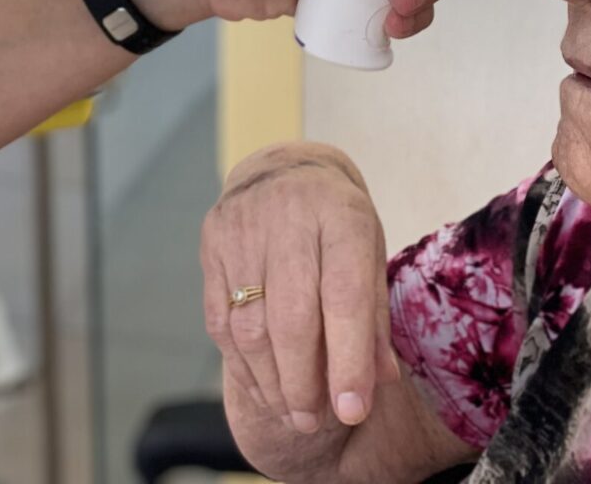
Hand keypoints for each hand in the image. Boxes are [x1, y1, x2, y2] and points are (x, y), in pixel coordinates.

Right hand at [203, 143, 390, 433]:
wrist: (284, 168)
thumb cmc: (337, 221)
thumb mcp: (369, 252)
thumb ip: (373, 314)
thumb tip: (379, 382)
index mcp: (340, 216)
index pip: (344, 297)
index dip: (348, 360)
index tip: (352, 411)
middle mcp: (286, 218)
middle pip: (291, 317)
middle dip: (302, 382)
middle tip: (313, 421)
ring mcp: (241, 230)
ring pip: (250, 325)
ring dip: (270, 382)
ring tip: (292, 413)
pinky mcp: (211, 245)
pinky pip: (220, 320)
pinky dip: (241, 365)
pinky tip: (263, 388)